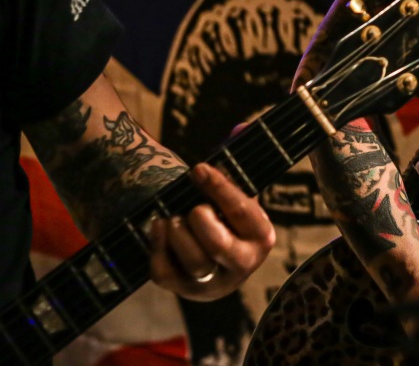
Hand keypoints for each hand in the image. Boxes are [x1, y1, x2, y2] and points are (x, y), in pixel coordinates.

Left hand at [147, 163, 275, 300]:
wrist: (213, 254)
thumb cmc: (227, 216)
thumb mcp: (236, 192)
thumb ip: (237, 162)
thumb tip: (240, 128)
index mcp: (261, 236)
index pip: (243, 211)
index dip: (219, 187)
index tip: (198, 168)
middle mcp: (242, 264)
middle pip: (218, 246)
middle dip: (200, 221)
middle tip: (192, 207)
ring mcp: (213, 282)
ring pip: (194, 263)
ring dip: (177, 235)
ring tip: (172, 217)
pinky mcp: (185, 291)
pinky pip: (166, 274)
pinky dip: (157, 247)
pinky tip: (157, 225)